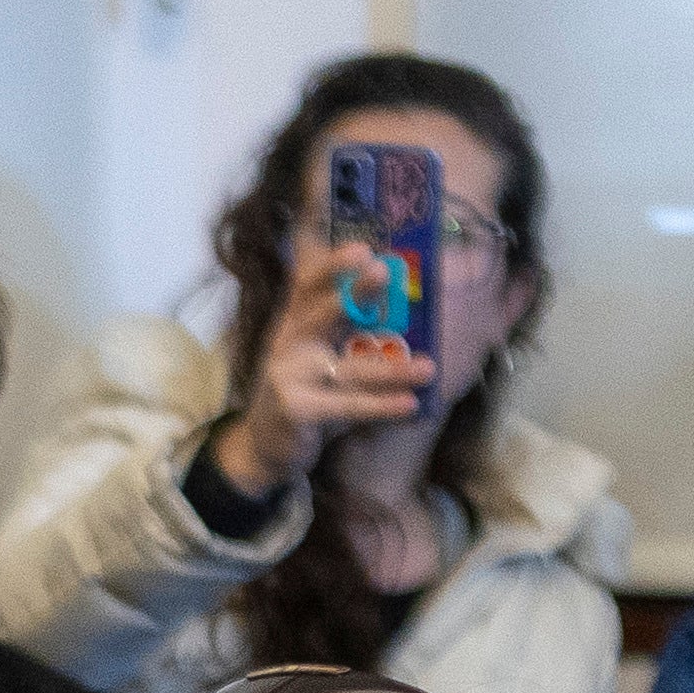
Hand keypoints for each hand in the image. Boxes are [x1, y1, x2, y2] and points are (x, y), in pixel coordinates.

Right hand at [210, 238, 429, 503]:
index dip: (331, 263)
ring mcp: (289, 376)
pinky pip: (347, 406)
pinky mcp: (296, 410)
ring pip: (349, 369)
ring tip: (429, 368)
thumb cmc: (304, 389)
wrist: (264, 445)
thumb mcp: (313, 347)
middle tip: (383, 271)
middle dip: (354, 292)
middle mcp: (288, 342)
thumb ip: (340, 316)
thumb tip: (381, 275)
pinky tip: (409, 404)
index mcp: (294, 321)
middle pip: (321, 313)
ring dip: (393, 370)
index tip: (362, 248)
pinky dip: (380, 407)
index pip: (308, 282)